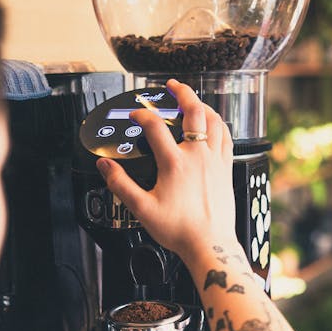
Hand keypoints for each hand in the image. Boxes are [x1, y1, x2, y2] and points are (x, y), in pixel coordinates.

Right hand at [96, 79, 237, 263]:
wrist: (209, 244)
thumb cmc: (179, 230)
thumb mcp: (141, 208)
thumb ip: (120, 184)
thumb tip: (105, 167)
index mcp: (174, 163)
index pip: (155, 126)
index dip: (141, 114)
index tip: (134, 115)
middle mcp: (197, 156)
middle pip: (193, 110)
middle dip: (181, 92)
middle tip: (172, 85)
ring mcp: (215, 160)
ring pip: (214, 120)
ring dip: (203, 105)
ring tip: (194, 100)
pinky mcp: (226, 169)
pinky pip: (226, 137)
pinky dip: (219, 125)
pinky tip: (215, 125)